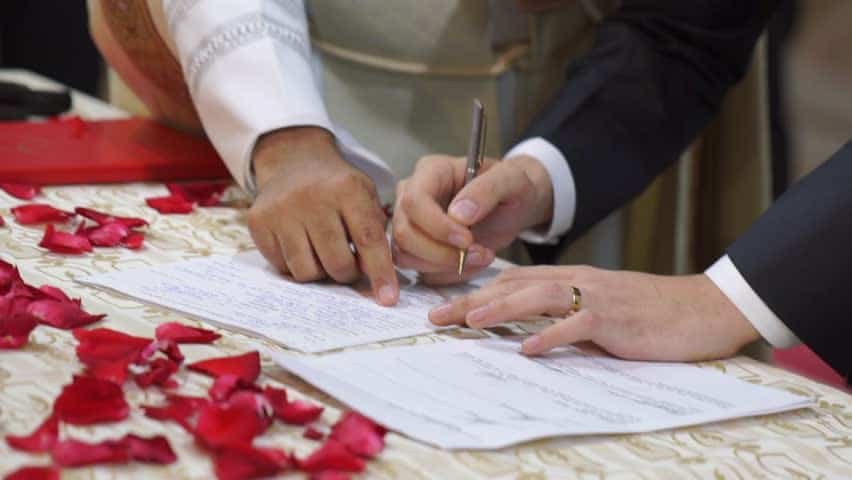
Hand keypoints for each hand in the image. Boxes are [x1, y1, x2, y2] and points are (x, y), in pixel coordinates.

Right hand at [248, 127, 397, 305]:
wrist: (293, 162)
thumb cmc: (337, 188)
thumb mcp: (365, 195)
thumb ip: (375, 232)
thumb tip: (377, 280)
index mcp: (347, 189)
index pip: (369, 240)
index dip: (380, 273)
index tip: (387, 299)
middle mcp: (312, 198)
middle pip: (337, 263)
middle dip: (347, 274)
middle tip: (348, 265)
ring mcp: (281, 210)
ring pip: (306, 272)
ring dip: (320, 273)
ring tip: (323, 254)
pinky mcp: (259, 222)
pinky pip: (282, 267)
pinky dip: (295, 266)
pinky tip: (301, 246)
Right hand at [391, 154, 552, 283]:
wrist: (514, 205)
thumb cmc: (511, 186)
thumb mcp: (511, 180)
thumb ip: (487, 190)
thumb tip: (458, 214)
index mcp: (430, 171)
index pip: (414, 201)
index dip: (437, 226)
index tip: (467, 239)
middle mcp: (412, 197)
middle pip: (405, 233)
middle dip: (441, 252)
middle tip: (479, 252)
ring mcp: (411, 224)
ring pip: (406, 256)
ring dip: (445, 266)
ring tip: (481, 256)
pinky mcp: (418, 249)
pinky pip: (421, 271)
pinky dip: (449, 274)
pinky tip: (473, 263)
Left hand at [429, 265, 760, 360]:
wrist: (702, 309)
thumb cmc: (651, 312)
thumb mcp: (601, 308)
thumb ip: (565, 314)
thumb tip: (529, 333)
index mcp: (573, 278)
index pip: (514, 281)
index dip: (477, 293)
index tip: (447, 308)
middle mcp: (579, 282)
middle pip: (515, 286)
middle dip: (473, 300)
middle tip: (437, 318)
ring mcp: (597, 298)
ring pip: (538, 297)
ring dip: (501, 309)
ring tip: (469, 322)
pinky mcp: (616, 320)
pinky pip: (577, 325)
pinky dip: (550, 336)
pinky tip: (527, 348)